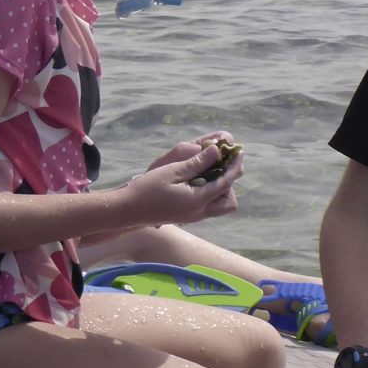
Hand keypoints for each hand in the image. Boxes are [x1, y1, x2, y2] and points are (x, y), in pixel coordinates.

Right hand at [125, 140, 243, 226]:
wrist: (128, 210)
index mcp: (198, 201)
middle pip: (229, 202)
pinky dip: (210, 193)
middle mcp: (199, 212)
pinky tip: (198, 179)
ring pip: (219, 206)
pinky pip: (208, 206)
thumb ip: (197, 163)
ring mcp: (193, 216)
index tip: (239, 152)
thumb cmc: (147, 188)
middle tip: (220, 165)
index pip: (225, 183)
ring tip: (208, 171)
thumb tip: (217, 151)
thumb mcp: (172, 171)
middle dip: (230, 184)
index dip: (234, 167)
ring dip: (220, 189)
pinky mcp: (187, 216)